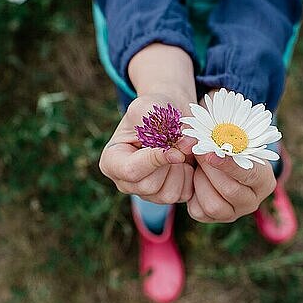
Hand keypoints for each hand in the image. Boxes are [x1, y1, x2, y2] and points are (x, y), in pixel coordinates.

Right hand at [99, 43, 197, 203]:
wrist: (171, 116)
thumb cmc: (154, 109)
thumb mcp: (148, 106)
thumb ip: (157, 123)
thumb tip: (182, 147)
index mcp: (112, 161)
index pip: (131, 170)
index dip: (154, 161)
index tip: (175, 149)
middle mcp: (125, 182)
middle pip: (149, 186)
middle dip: (171, 164)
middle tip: (184, 142)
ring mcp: (145, 193)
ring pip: (167, 194)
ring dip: (181, 170)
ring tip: (179, 149)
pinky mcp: (165, 196)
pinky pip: (182, 196)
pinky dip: (190, 177)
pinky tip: (185, 161)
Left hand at [185, 88, 275, 221]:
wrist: (209, 151)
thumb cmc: (222, 138)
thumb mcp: (225, 132)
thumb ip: (223, 128)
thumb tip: (216, 114)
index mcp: (264, 179)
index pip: (251, 175)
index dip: (229, 164)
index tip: (210, 152)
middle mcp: (253, 200)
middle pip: (231, 192)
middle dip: (211, 171)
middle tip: (198, 152)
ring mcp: (234, 212)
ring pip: (215, 206)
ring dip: (201, 182)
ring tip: (198, 166)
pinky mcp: (213, 217)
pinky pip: (200, 212)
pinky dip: (193, 193)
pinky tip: (195, 178)